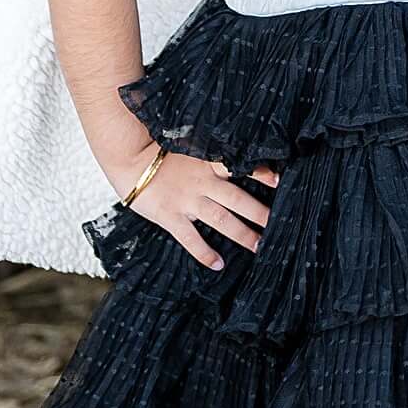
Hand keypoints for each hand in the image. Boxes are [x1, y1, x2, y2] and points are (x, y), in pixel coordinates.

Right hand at [128, 149, 276, 269]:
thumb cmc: (157, 148)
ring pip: (221, 219)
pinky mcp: (171, 216)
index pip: (240, 166)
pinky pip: (191, 238)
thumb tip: (228, 153)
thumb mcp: (188, 143)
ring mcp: (187, 201)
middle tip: (278, 224)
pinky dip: (205, 253)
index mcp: (207, 162)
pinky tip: (219, 264)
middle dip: (259, 213)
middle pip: (238, 199)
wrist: (128, 157)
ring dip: (242, 234)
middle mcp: (202, 182)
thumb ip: (207, 152)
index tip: (279, 180)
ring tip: (259, 246)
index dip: (261, 173)